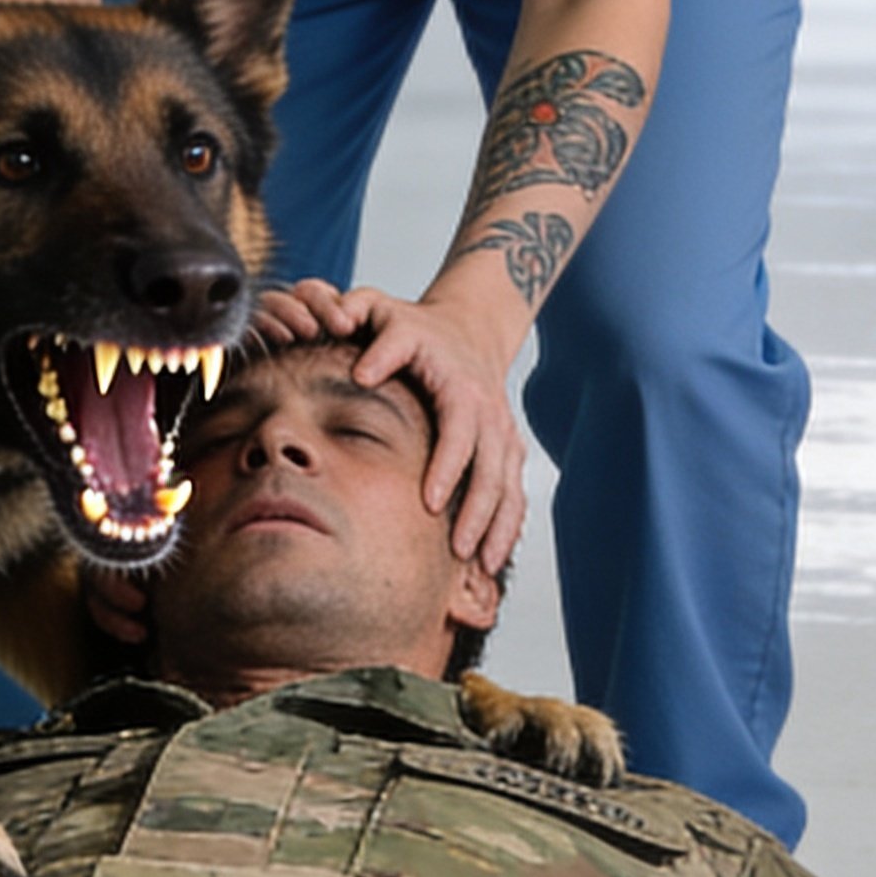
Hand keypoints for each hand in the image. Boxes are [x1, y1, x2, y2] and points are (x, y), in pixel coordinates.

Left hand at [253, 276, 530, 579]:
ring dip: (498, 527)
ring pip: (509, 485)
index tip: (430, 502)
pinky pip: (514, 492)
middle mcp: (488, 411)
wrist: (469, 326)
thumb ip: (361, 318)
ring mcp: (503, 432)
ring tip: (480, 567)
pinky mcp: (509, 448)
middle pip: (491, 468)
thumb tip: (360, 371)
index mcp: (459, 386)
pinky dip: (508, 526)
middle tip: (458, 551)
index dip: (449, 466)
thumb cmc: (413, 326)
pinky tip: (493, 560)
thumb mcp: (382, 310)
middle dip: (477, 512)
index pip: (460, 431)